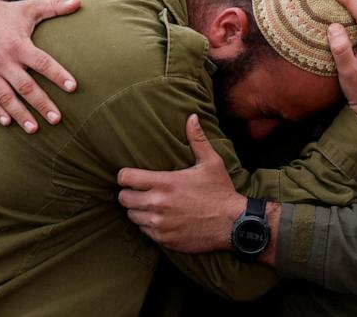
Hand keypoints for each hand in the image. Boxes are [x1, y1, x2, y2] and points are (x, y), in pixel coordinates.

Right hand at [0, 0, 80, 131]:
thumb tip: (80, 1)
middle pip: (25, 86)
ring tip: (35, 129)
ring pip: (5, 96)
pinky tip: (8, 123)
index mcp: (18, 44)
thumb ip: (56, 7)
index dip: (58, 75)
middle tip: (57, 119)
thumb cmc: (7, 14)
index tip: (73, 87)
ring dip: (20, 114)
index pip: (42, 63)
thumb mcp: (31, 7)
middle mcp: (3, 60)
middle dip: (41, 103)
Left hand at [117, 114, 245, 252]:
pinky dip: (149, 225)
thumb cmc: (220, 191)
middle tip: (140, 191)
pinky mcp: (164, 239)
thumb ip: (197, 139)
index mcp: (165, 182)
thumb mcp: (211, 162)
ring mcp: (160, 223)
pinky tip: (161, 218)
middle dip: (129, 193)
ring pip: (131, 216)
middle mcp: (158, 203)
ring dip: (138, 210)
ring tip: (150, 205)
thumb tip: (192, 117)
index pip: (126, 178)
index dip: (125, 176)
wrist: (233, 223)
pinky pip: (144, 231)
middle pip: (123, 198)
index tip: (131, 176)